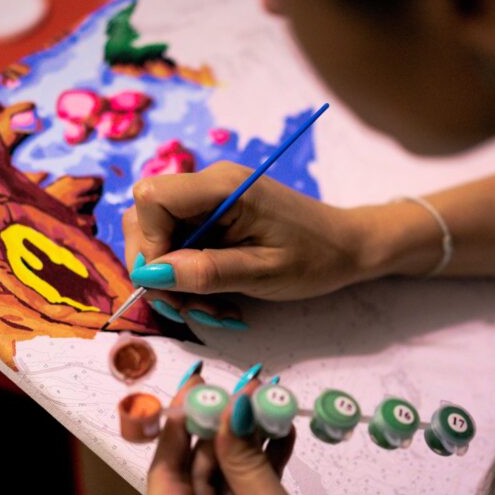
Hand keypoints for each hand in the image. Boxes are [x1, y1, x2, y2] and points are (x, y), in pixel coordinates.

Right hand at [122, 161, 374, 326]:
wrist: (348, 246)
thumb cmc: (315, 257)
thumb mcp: (262, 273)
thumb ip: (206, 272)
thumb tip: (151, 274)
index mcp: (222, 187)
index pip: (151, 199)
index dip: (149, 244)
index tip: (172, 284)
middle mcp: (210, 184)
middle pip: (146, 218)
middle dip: (159, 270)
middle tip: (192, 309)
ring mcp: (210, 200)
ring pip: (160, 237)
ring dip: (175, 280)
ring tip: (213, 310)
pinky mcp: (214, 217)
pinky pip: (180, 245)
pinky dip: (190, 277)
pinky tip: (218, 299)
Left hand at [146, 369, 382, 494]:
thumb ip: (247, 462)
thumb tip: (233, 409)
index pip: (165, 480)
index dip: (179, 430)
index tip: (194, 389)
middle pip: (194, 478)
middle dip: (220, 433)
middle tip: (240, 392)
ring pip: (221, 483)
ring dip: (244, 447)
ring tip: (265, 406)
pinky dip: (258, 471)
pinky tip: (276, 437)